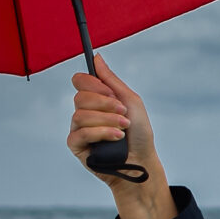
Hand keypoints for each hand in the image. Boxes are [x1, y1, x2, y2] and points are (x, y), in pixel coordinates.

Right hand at [67, 56, 174, 218]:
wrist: (142, 161)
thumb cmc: (139, 133)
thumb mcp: (131, 101)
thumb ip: (111, 80)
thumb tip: (96, 57)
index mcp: (96, 99)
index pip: (80, 80)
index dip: (93, 84)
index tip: (112, 93)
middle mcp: (84, 112)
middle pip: (80, 96)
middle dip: (105, 104)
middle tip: (123, 113)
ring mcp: (79, 129)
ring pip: (80, 114)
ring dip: (107, 120)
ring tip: (123, 129)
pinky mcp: (76, 146)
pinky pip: (80, 132)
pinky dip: (101, 133)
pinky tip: (115, 138)